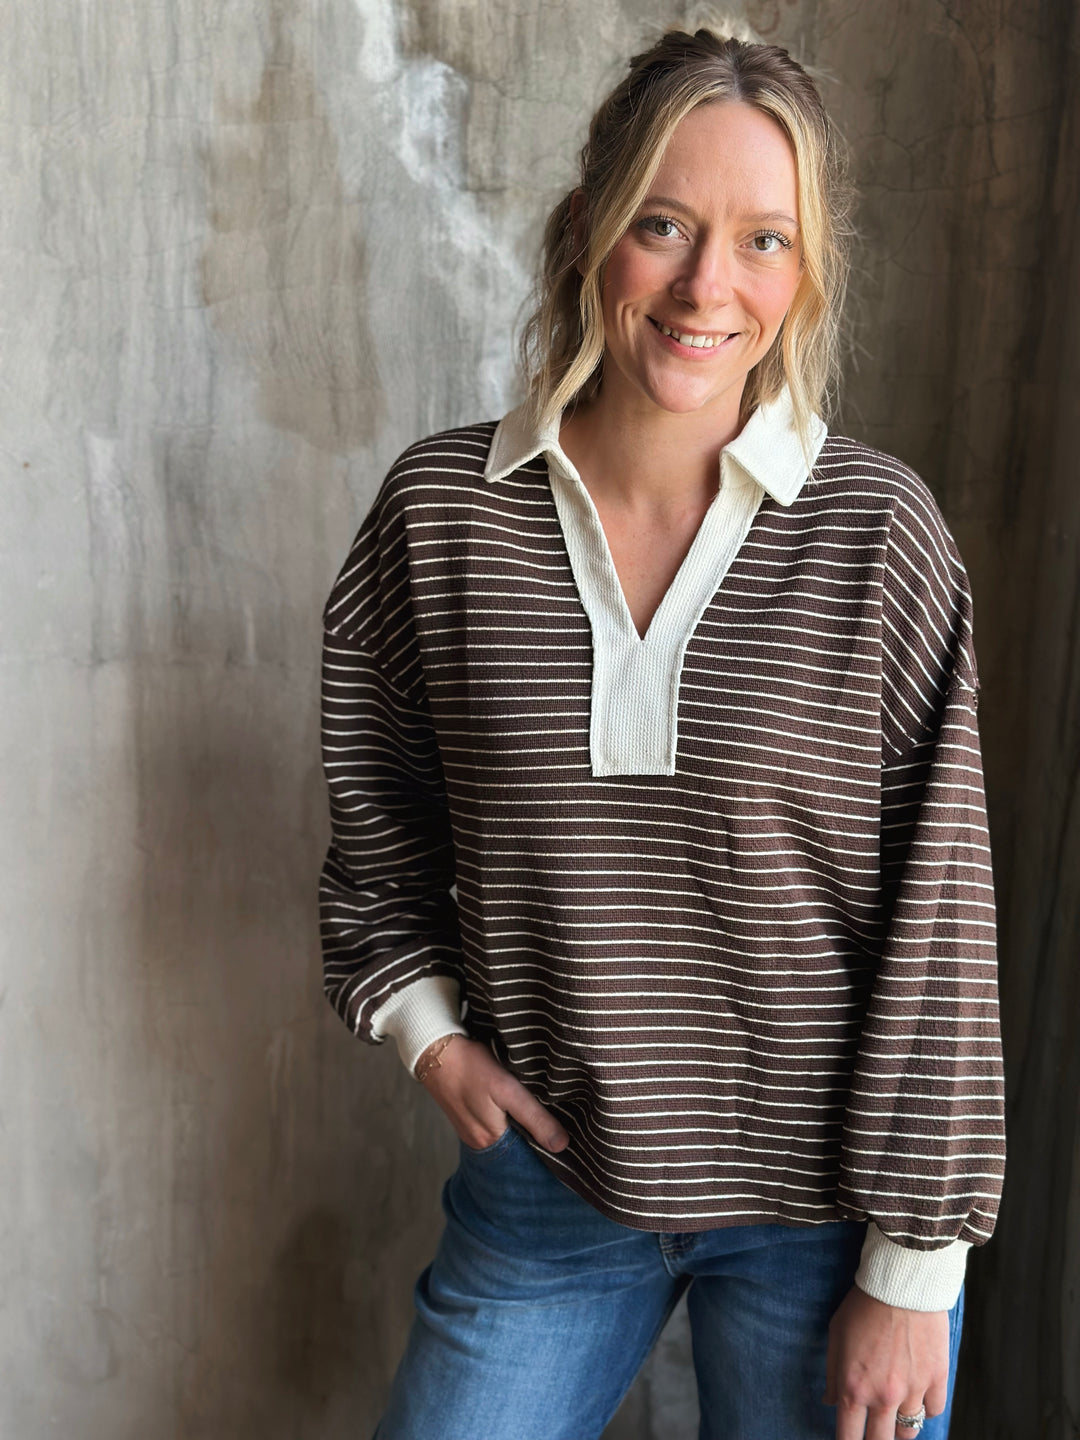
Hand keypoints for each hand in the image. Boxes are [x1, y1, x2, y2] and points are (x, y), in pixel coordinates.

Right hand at [418, 1035, 569, 1153]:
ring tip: (540, 1108)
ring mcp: (470, 1128)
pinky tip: (514, 1101)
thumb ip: (534, 1118)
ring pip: (505, 1132)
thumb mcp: (508, 1090)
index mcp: (489, 1140)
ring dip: (520, 1122)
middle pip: (516, 1143)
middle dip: (534, 1132)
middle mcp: (479, 1141)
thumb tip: (561, 1146)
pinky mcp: (467, 1114)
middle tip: (557, 1116)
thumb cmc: (470, 1066)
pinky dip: (506, 1115)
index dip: (546, 1143)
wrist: (434, 1049)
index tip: (566, 1134)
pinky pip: (493, 1122)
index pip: (527, 1153)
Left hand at [824, 1285, 948, 1439]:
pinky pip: (933, 1410)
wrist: (900, 1282)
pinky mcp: (937, 1379)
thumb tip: (830, 1401)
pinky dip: (925, 1408)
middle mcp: (883, 1396)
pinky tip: (917, 1396)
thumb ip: (832, 1373)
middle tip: (874, 1432)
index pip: (848, 1438)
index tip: (850, 1439)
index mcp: (853, 1387)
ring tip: (895, 1416)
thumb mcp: (835, 1335)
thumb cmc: (863, 1304)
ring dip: (901, 1427)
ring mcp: (913, 1390)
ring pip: (910, 1432)